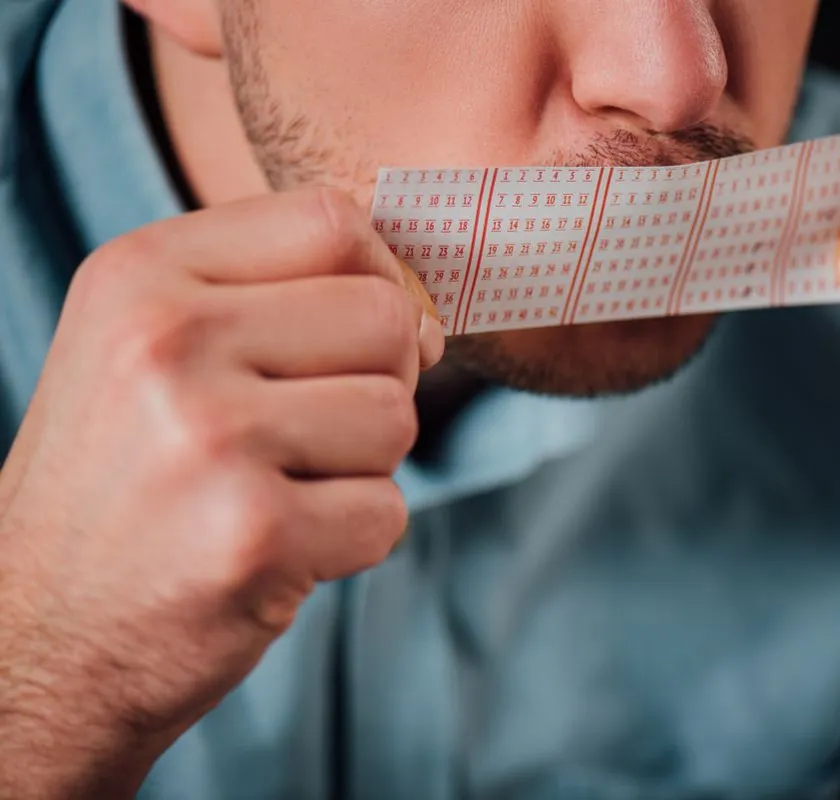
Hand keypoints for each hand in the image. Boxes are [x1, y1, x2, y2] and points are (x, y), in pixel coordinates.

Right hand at [0, 189, 442, 797]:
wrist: (36, 639)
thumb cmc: (127, 485)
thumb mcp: (156, 350)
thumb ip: (278, 297)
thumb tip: (421, 308)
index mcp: (142, 275)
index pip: (332, 221)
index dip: (378, 280)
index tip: (354, 341)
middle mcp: (168, 340)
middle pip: (384, 316)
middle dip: (376, 383)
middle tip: (306, 435)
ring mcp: (209, 438)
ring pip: (396, 416)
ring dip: (362, 468)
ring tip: (276, 493)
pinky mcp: (253, 534)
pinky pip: (386, 512)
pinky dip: (351, 542)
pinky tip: (274, 551)